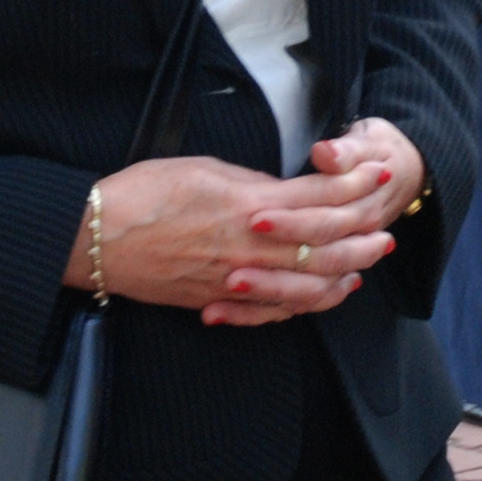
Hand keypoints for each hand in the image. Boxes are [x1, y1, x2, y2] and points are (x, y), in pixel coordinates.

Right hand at [65, 120, 425, 328]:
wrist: (94, 239)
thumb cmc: (142, 194)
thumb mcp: (203, 169)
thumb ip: (250, 183)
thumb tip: (281, 191)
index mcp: (248, 205)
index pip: (320, 197)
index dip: (356, 185)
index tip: (378, 173)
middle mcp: (250, 247)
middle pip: (326, 245)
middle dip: (364, 235)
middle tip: (387, 230)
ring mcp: (236, 280)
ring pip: (307, 284)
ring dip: (344, 274)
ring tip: (366, 265)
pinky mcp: (219, 301)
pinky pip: (273, 311)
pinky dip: (304, 304)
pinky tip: (322, 295)